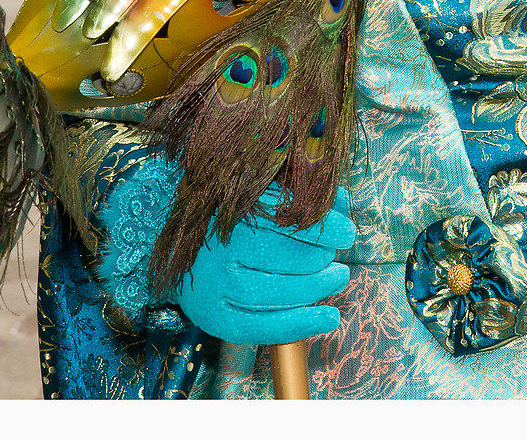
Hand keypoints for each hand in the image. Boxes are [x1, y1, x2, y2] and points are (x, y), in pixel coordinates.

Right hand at [172, 189, 352, 344]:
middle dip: (320, 257)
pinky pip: (264, 327)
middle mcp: (220, 251)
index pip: (286, 219)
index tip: (345, 233)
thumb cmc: (232, 228)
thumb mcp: (260, 205)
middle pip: (284, 256)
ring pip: (277, 292)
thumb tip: (343, 202)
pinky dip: (302, 324)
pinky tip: (330, 318)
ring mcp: (217, 288)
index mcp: (231, 215)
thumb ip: (300, 199)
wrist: (180, 259)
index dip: (324, 228)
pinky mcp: (217, 319)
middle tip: (333, 257)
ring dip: (317, 287)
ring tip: (338, 277)